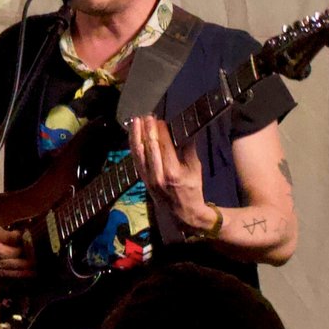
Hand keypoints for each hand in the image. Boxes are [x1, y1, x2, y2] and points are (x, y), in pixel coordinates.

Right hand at [0, 224, 34, 277]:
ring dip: (20, 275)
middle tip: (38, 264)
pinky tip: (24, 280)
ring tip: (35, 273)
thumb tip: (25, 237)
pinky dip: (13, 281)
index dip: (18, 250)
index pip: (1, 246)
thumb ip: (6, 235)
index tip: (33, 250)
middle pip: (2, 262)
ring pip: (1, 273)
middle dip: (22, 264)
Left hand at [129, 115, 219, 235]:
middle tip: (147, 116)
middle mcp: (158, 176)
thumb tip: (182, 129)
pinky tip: (133, 135)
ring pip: (138, 153)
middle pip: (150, 148)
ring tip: (136, 121)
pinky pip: (136, 160)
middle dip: (147, 130)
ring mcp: (148, 178)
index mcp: (173, 173)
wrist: (182, 212)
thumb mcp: (195, 168)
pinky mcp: (142, 179)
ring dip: (136, 135)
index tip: (160, 120)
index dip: (160, 131)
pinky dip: (133, 146)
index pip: (164, 147)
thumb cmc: (192, 188)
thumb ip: (188, 148)